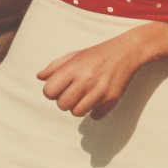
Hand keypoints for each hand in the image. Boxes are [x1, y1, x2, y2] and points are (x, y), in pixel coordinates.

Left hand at [37, 25, 160, 119]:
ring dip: (80, 106)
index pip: (49, 92)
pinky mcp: (112, 98)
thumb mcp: (75, 55)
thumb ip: (55, 66)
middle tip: (76, 91)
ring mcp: (99, 90)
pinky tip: (99, 99)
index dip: (53, 92)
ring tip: (87, 95)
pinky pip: (95, 116)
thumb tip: (40, 77)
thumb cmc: (98, 54)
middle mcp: (85, 79)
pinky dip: (96, 110)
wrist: (127, 51)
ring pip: (77, 113)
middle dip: (66, 100)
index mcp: (73, 68)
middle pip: (62, 105)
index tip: (62, 87)